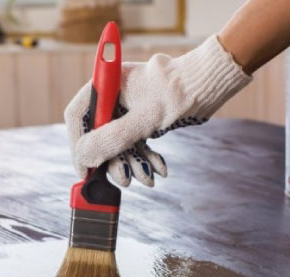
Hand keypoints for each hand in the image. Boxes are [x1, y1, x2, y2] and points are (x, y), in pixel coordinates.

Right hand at [65, 35, 250, 186]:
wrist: (211, 83)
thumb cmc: (179, 92)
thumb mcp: (144, 119)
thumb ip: (112, 138)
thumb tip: (85, 157)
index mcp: (106, 84)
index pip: (78, 117)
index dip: (79, 145)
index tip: (85, 170)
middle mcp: (112, 95)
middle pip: (97, 133)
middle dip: (112, 160)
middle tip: (123, 179)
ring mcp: (126, 107)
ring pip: (118, 142)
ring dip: (131, 163)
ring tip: (147, 179)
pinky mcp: (141, 118)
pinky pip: (135, 142)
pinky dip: (145, 158)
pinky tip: (158, 170)